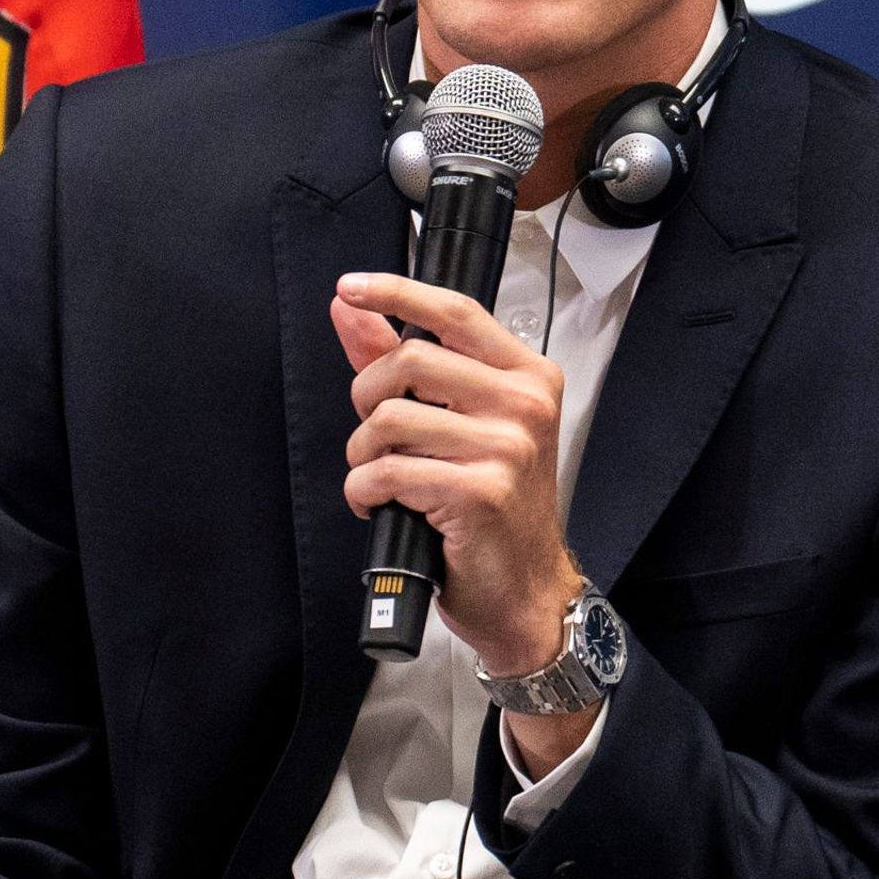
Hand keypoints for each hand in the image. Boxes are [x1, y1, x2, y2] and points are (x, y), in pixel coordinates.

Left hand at [331, 271, 586, 680]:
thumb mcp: (458, 425)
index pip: (455, 313)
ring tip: (378, 475)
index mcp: (527, 376)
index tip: (352, 287)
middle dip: (367, 397)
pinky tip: (380, 504)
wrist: (526, 591)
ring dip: (363, 454)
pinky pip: (388, 472)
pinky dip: (365, 490)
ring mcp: (507, 448)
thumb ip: (400, 361)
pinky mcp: (481, 492)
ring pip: (390, 419)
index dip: (396, 292)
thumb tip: (350, 307)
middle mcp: (525, 404)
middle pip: (410, 361)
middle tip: (372, 434)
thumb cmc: (494, 508)